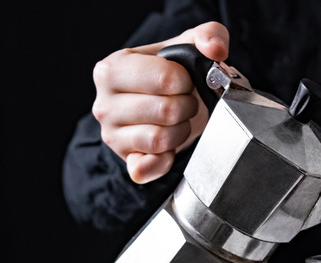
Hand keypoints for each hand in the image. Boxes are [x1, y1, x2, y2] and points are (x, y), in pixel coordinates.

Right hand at [91, 21, 229, 182]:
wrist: (165, 104)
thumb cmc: (171, 75)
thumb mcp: (189, 45)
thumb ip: (209, 35)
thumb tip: (215, 49)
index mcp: (112, 69)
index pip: (164, 79)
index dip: (186, 81)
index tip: (184, 81)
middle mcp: (104, 104)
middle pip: (165, 111)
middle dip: (187, 106)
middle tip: (185, 102)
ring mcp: (112, 136)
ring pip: (160, 140)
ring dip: (181, 131)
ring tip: (178, 120)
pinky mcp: (126, 161)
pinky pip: (147, 169)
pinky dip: (165, 161)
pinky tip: (170, 148)